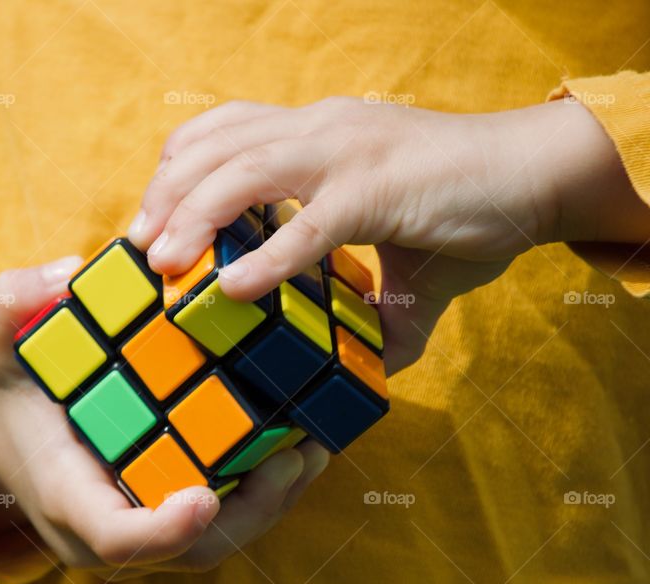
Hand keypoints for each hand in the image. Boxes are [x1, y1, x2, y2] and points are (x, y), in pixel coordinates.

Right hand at [0, 257, 329, 579]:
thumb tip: (67, 273)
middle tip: (294, 458)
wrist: (15, 436)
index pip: (114, 535)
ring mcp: (146, 523)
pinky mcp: (171, 506)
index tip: (202, 499)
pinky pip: (224, 513)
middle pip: (189, 547)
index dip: (160, 528)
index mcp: (66, 494)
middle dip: (248, 510)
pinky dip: (264, 486)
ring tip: (313, 449)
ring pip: (218, 537)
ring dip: (271, 500)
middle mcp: (111, 527)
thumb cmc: (14, 391)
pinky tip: (299, 442)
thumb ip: (13, 305)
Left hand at [130, 98, 649, 372]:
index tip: (156, 222)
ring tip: (165, 265)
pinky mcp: (378, 191)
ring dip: (194, 219)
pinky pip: (307, 225)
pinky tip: (232, 290)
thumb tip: (372, 355)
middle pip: (213, 145)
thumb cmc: (466, 206)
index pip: (223, 130)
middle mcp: (321, 130)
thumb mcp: (396, 243)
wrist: (539, 176)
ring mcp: (347, 154)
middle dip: (166, 195)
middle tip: (142, 250)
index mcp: (316, 133)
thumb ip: (372, 294)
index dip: (177, 170)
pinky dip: (264, 259)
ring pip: (243, 172)